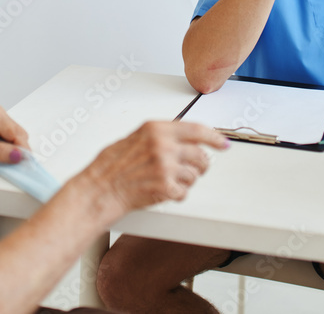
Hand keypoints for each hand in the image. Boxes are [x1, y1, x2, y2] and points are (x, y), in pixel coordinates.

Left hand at [0, 105, 30, 163]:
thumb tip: (19, 155)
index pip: (18, 134)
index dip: (22, 151)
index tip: (24, 165)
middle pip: (18, 135)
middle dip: (15, 150)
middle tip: (5, 163)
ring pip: (13, 137)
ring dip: (9, 149)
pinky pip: (6, 137)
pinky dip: (3, 147)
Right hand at [78, 121, 228, 216]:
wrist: (100, 189)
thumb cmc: (112, 166)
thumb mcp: (136, 138)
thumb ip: (160, 135)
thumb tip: (186, 138)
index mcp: (156, 129)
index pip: (196, 130)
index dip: (214, 137)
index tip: (223, 143)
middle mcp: (163, 145)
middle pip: (200, 155)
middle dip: (200, 164)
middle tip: (193, 169)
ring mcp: (166, 167)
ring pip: (194, 175)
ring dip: (186, 180)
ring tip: (168, 181)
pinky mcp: (166, 187)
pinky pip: (184, 192)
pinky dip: (177, 194)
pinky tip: (163, 191)